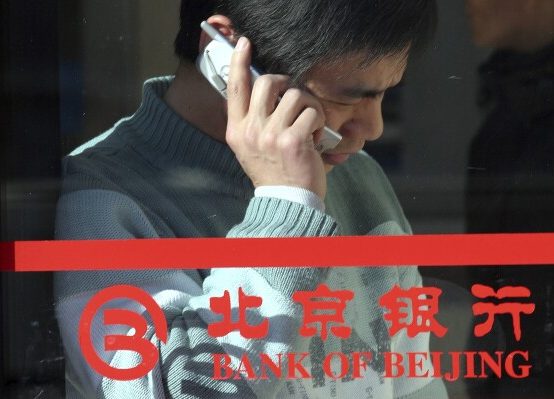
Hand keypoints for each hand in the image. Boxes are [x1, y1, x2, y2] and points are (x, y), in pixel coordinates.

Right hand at [225, 37, 327, 199]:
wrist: (288, 203)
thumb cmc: (275, 173)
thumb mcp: (251, 148)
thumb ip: (252, 121)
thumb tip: (262, 89)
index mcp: (236, 131)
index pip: (234, 88)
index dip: (239, 62)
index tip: (245, 43)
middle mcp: (250, 131)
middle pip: (268, 81)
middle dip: (288, 83)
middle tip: (296, 98)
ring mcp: (270, 136)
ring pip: (296, 95)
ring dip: (309, 106)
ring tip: (309, 125)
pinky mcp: (293, 141)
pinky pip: (312, 113)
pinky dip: (319, 123)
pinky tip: (315, 139)